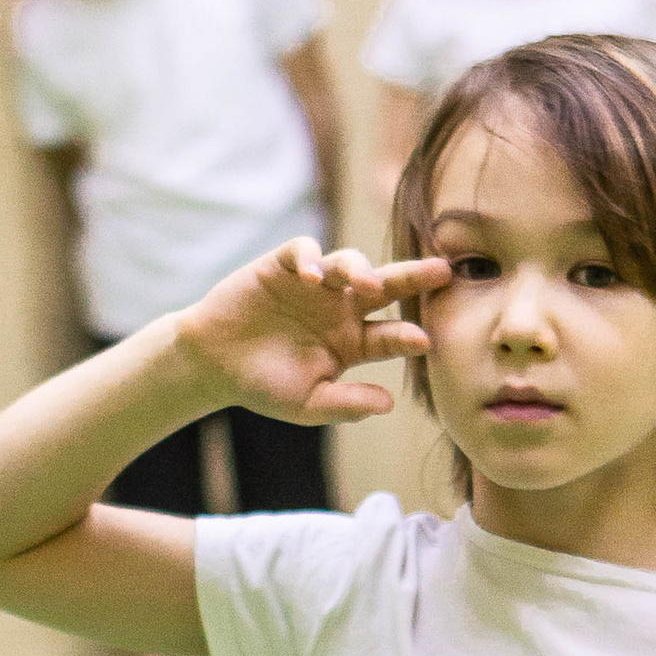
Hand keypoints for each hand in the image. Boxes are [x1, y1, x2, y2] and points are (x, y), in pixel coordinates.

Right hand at [177, 239, 447, 426]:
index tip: (423, 341)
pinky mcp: (283, 265)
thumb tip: (389, 404)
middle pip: (386, 286)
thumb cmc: (263, 386)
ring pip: (349, 263)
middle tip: (442, 271)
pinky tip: (312, 277)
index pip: (390, 335)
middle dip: (414, 277)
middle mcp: (341, 308)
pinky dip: (310, 259)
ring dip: (360, 269)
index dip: (407, 337)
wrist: (213, 364)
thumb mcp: (307, 404)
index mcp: (353, 341)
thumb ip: (346, 404)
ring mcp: (315, 284)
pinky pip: (304, 251)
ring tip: (364, 284)